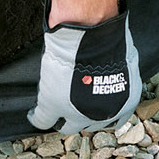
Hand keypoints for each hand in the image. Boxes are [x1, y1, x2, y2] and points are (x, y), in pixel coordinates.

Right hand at [29, 0, 141, 134]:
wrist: (89, 31)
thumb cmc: (108, 39)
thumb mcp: (121, 64)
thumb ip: (115, 78)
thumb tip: (107, 76)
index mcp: (124, 103)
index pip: (112, 120)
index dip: (99, 112)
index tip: (92, 107)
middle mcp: (102, 113)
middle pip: (88, 124)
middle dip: (81, 117)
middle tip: (74, 108)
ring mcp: (76, 112)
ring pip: (67, 126)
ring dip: (61, 118)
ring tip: (54, 115)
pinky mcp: (53, 105)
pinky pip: (43, 119)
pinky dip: (37, 117)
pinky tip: (34, 113)